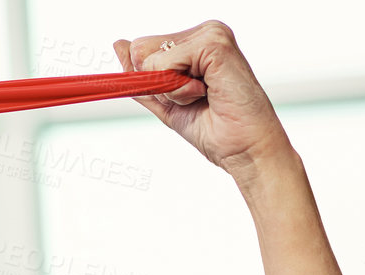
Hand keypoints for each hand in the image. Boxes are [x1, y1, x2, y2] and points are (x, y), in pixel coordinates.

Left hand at [112, 21, 289, 180]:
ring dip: (170, 90)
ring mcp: (211, 34)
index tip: (183, 97)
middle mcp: (205, 31)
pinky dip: (178, 89)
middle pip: (142, 50)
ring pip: (151, 57)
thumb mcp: (167, 103)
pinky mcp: (214, 43)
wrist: (245, 151)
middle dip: (159, 85)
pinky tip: (205, 93)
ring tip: (203, 97)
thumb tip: (119, 44)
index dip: (151, 81)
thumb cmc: (215, 131)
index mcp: (195, 41)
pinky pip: (166, 62)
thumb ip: (143, 76)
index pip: (143, 49)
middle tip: (194, 98)